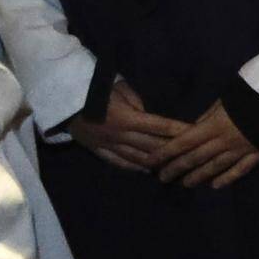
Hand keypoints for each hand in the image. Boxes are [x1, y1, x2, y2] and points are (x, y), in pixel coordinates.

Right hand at [66, 80, 184, 172]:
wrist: (63, 100)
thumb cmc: (93, 89)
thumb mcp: (119, 88)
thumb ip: (137, 102)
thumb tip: (152, 114)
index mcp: (127, 118)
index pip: (159, 126)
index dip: (178, 130)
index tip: (194, 133)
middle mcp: (121, 136)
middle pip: (152, 146)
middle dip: (172, 150)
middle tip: (189, 153)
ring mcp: (109, 146)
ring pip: (138, 159)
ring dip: (156, 163)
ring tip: (172, 166)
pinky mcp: (99, 151)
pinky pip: (120, 163)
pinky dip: (135, 168)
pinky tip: (147, 170)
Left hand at [152, 102, 258, 189]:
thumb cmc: (248, 94)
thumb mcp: (222, 100)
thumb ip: (206, 117)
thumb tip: (192, 130)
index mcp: (213, 126)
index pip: (183, 143)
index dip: (165, 153)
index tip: (151, 162)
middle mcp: (223, 141)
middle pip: (195, 158)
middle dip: (177, 168)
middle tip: (162, 178)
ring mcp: (240, 150)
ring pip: (215, 167)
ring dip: (198, 177)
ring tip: (186, 184)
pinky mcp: (256, 154)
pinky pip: (240, 169)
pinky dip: (228, 178)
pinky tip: (216, 186)